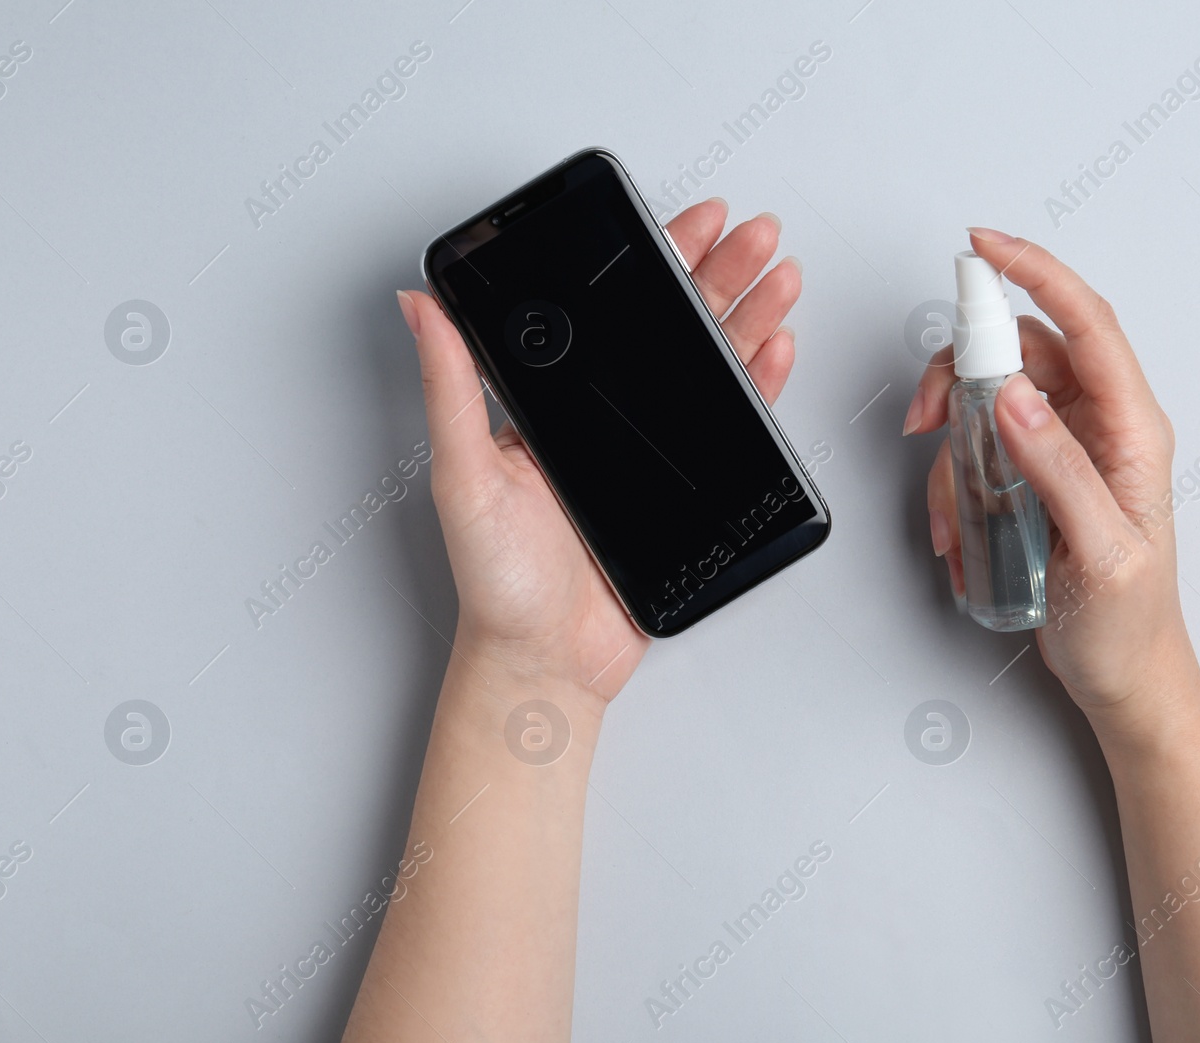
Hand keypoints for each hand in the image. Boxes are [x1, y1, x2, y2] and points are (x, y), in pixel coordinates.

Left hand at [396, 199, 800, 702]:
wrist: (548, 662)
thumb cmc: (497, 583)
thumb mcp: (462, 478)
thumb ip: (450, 390)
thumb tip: (420, 307)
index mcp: (551, 402)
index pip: (609, 310)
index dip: (653, 259)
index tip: (686, 223)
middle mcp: (602, 415)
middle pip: (670, 325)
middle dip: (718, 273)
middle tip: (753, 234)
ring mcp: (647, 448)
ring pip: (709, 365)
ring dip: (748, 315)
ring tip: (779, 276)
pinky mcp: (684, 487)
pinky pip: (730, 424)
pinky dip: (759, 383)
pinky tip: (775, 347)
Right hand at [905, 229, 1197, 739]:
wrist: (1124, 677)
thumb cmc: (1129, 624)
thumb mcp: (1101, 553)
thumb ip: (1059, 469)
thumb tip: (1015, 394)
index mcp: (1133, 430)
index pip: (1087, 323)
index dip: (1036, 272)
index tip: (983, 248)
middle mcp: (1099, 426)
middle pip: (1022, 351)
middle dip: (962, 374)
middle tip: (926, 413)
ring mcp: (1064, 448)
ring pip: (990, 398)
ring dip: (951, 444)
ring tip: (950, 508)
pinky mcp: (1035, 475)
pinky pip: (979, 447)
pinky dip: (953, 479)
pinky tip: (958, 528)